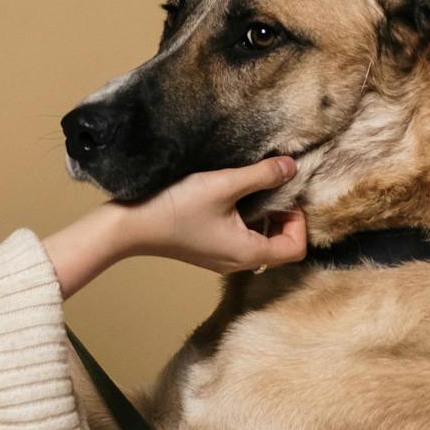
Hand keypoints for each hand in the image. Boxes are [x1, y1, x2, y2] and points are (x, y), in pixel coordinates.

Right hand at [122, 157, 307, 273]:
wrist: (130, 226)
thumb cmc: (177, 207)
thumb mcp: (224, 185)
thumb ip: (261, 176)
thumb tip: (291, 167)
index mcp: (249, 253)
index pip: (296, 247)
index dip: (299, 221)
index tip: (285, 194)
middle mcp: (238, 262)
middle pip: (280, 246)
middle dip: (283, 217)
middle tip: (272, 188)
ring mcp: (222, 258)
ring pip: (260, 242)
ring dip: (263, 217)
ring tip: (251, 189)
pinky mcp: (208, 250)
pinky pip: (240, 239)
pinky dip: (245, 220)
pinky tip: (229, 197)